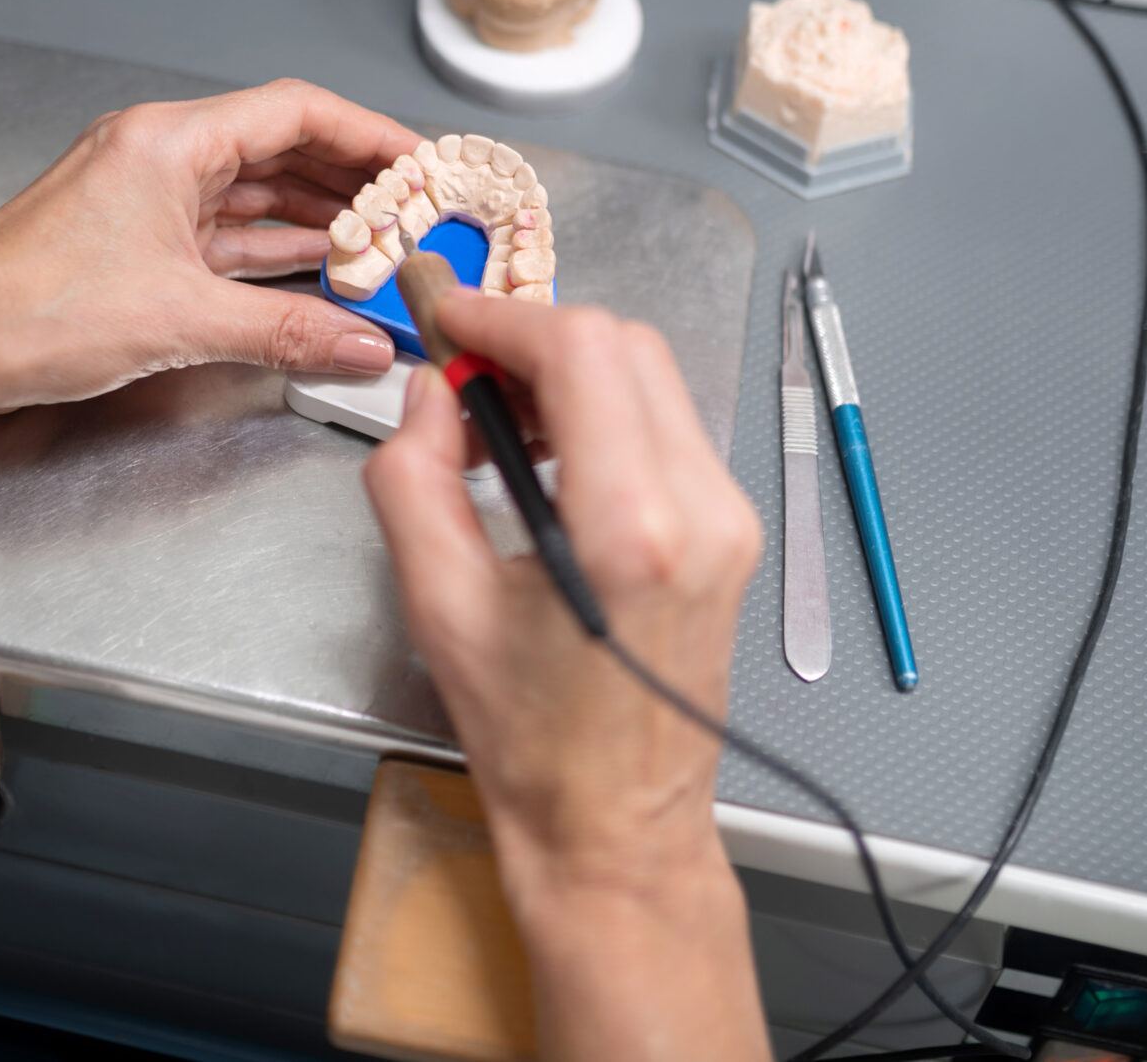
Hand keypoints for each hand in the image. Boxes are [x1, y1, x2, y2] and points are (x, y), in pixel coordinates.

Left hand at [0, 80, 420, 414]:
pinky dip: (274, 248)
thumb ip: (287, 331)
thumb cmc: (25, 313)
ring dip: (318, 216)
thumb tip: (362, 341)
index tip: (422, 160)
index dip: (370, 134)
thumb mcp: (180, 323)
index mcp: (166, 141)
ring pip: (253, 190)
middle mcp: (155, 153)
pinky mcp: (132, 236)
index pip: (295, 111)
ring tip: (383, 241)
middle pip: (280, 146)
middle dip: (353, 177)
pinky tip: (319, 268)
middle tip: (416, 204)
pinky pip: (223, 230)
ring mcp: (142, 193)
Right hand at [364, 297, 768, 1061]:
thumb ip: (414, 477)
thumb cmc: (530, 740)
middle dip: (538, 339)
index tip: (449, 326)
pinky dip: (607, 412)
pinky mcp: (732, 531)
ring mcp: (728, 519)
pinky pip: (670, 425)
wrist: (616, 827)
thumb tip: (431, 393)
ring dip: (573, 373)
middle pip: (626, 346)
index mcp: (628, 527)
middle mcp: (699, 510)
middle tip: (468, 375)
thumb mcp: (438, 604)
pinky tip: (552, 459)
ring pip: (654, 378)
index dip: (503, 320)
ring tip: (503, 425)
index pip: (581, 351)